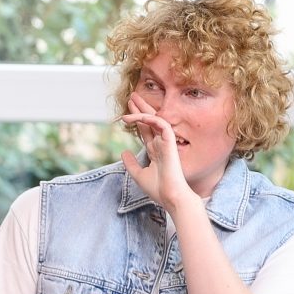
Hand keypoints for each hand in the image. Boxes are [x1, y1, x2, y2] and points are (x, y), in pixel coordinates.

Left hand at [118, 93, 195, 213]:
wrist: (170, 197)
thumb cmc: (158, 189)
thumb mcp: (139, 175)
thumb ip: (131, 163)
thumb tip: (123, 152)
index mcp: (155, 151)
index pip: (145, 131)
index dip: (137, 121)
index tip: (127, 113)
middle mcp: (161, 144)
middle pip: (150, 122)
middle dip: (141, 109)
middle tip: (132, 97)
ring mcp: (166, 142)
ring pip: (156, 120)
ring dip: (142, 110)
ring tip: (130, 102)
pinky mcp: (170, 142)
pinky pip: (161, 124)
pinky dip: (148, 118)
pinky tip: (135, 117)